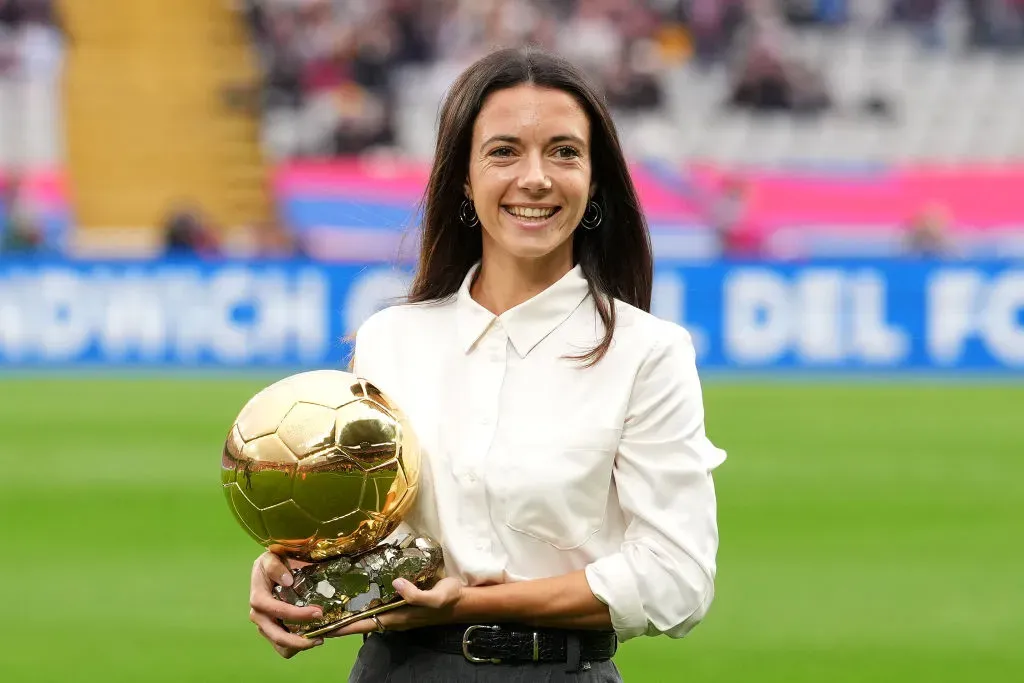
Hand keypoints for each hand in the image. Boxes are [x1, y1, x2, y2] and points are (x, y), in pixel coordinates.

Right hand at [249, 551, 325, 657]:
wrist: (272, 569)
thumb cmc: (272, 562)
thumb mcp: (270, 557)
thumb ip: (274, 566)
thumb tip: (287, 581)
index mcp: (258, 598)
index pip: (276, 611)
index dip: (296, 615)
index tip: (318, 613)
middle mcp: (260, 616)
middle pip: (277, 636)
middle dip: (299, 641)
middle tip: (320, 638)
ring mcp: (266, 625)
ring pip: (281, 646)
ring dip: (299, 646)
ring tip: (318, 639)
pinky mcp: (273, 631)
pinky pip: (284, 646)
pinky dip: (298, 646)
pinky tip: (312, 637)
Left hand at [328, 577, 464, 636]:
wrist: (462, 599)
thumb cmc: (449, 598)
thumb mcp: (437, 597)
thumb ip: (416, 594)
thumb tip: (395, 583)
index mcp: (397, 617)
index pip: (364, 625)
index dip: (344, 627)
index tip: (323, 627)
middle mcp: (393, 616)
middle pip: (361, 621)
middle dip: (341, 619)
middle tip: (318, 611)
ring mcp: (396, 609)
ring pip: (368, 612)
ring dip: (350, 610)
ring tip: (330, 600)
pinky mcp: (400, 601)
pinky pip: (377, 602)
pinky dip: (363, 600)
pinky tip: (356, 590)